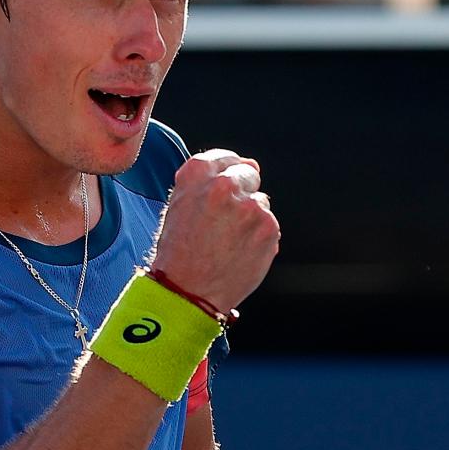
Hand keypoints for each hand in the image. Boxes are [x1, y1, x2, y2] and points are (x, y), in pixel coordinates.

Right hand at [151, 149, 280, 313]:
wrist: (187, 292)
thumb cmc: (179, 251)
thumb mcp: (179, 205)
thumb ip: (207, 181)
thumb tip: (249, 164)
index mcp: (197, 175)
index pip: (224, 157)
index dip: (227, 170)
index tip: (226, 187)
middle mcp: (224, 185)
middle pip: (248, 173)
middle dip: (242, 192)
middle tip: (226, 221)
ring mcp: (249, 206)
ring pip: (260, 202)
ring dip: (251, 218)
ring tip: (228, 242)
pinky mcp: (268, 228)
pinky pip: (269, 225)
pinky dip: (259, 238)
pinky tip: (240, 252)